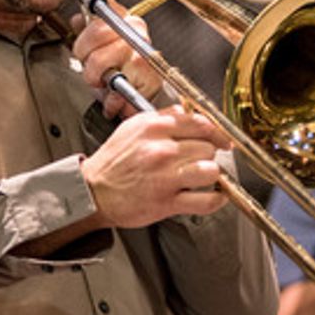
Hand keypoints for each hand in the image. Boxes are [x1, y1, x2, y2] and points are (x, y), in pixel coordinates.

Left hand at [64, 0, 162, 117]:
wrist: (144, 98)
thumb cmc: (122, 71)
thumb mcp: (100, 49)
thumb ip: (89, 32)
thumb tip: (77, 19)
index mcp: (120, 17)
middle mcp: (133, 26)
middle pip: (95, 32)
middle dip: (84, 54)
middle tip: (91, 67)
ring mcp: (140, 46)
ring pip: (99, 59)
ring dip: (94, 75)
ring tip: (102, 80)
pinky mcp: (145, 68)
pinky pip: (112, 80)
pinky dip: (108, 94)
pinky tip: (113, 95)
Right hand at [82, 105, 230, 226]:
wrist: (93, 191)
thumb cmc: (113, 162)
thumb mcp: (132, 128)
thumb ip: (162, 118)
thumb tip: (185, 111)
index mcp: (154, 128)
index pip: (200, 123)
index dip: (216, 133)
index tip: (221, 140)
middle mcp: (162, 150)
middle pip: (208, 147)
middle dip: (207, 154)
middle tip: (199, 160)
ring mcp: (165, 177)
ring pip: (211, 171)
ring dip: (211, 175)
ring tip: (202, 177)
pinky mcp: (166, 202)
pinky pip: (206, 201)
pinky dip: (215, 200)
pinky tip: (214, 196)